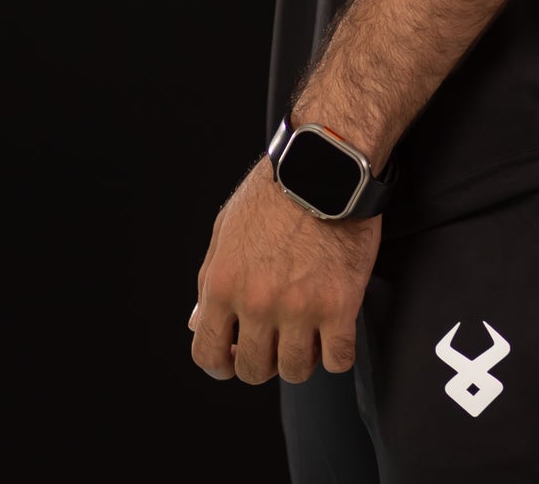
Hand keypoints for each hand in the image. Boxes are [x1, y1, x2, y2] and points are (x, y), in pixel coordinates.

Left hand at [189, 156, 382, 384]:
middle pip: (254, 370)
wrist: (325, 166)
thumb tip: (198, 321)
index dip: (220, 363)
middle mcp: (258, 302)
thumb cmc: (276, 191)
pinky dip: (336, 353)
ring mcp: (300, 308)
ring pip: (295, 371)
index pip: (208, 353)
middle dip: (263, 360)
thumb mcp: (226, 228)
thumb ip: (210, 280)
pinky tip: (334, 332)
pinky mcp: (340, 306)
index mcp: (224, 284)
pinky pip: (338, 360)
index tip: (233, 358)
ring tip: (307, 331)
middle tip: (276, 340)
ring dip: (301, 357)